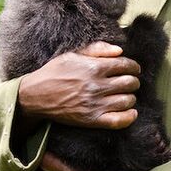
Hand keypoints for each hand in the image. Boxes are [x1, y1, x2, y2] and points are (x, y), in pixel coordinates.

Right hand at [17, 42, 140, 129]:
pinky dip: (129, 117)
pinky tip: (131, 112)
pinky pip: (119, 121)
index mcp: (94, 67)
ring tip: (126, 95)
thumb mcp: (73, 54)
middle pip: (130, 83)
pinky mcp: (91, 120)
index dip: (134, 66)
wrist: (36, 95)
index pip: (125, 65)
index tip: (134, 69)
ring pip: (127, 100)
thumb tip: (120, 51)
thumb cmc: (54, 73)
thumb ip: (97, 49)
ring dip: (131, 96)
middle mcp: (96, 86)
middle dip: (133, 81)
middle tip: (130, 81)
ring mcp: (95, 104)